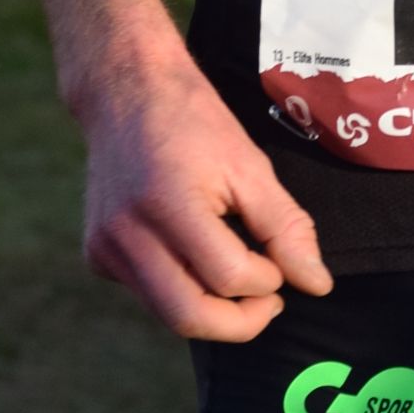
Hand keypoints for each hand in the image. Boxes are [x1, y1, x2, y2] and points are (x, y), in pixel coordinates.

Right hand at [77, 51, 332, 341]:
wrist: (125, 90)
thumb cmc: (194, 120)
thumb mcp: (249, 165)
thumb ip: (284, 227)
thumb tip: (317, 284)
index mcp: (167, 203)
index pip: (227, 276)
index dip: (268, 281)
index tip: (282, 263)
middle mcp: (126, 234)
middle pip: (190, 317)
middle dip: (241, 323)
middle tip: (271, 301)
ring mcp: (105, 248)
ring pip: (167, 314)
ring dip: (214, 310)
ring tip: (242, 279)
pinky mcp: (96, 255)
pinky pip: (149, 294)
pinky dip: (183, 289)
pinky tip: (198, 257)